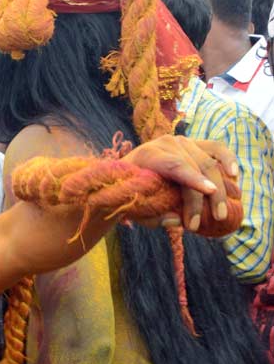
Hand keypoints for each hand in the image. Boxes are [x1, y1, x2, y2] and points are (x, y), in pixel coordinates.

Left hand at [122, 135, 239, 231]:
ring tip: (223, 212)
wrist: (128, 175)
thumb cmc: (133, 194)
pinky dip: (228, 160)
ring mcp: (182, 142)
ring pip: (209, 162)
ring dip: (220, 188)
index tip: (210, 191)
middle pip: (195, 167)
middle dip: (207, 196)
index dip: (193, 178)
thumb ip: (153, 215)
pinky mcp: (195, 144)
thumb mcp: (137, 208)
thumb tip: (176, 221)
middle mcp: (166, 144)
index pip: (174, 165)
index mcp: (147, 155)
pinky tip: (234, 175)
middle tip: (215, 219)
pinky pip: (217, 148)